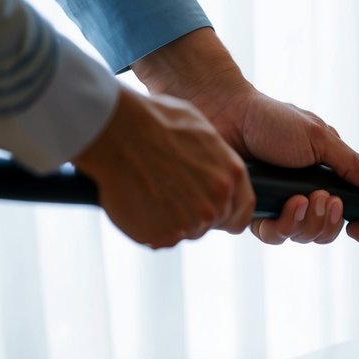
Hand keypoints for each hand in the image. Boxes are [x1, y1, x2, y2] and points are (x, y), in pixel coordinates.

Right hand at [72, 86, 253, 248]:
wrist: (117, 130)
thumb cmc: (155, 121)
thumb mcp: (203, 132)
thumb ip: (217, 162)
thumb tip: (216, 172)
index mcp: (231, 177)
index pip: (241, 214)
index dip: (227, 216)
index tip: (214, 214)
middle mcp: (215, 204)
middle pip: (210, 224)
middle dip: (194, 215)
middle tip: (169, 195)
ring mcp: (188, 223)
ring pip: (183, 232)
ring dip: (169, 220)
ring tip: (148, 192)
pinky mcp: (160, 235)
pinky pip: (157, 238)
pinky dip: (146, 226)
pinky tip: (135, 201)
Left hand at [132, 28, 358, 244]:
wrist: (222, 112)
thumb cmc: (270, 119)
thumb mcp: (322, 140)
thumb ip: (356, 167)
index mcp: (324, 178)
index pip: (353, 212)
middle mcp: (302, 196)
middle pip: (328, 232)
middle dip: (332, 222)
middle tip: (329, 202)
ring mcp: (276, 206)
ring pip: (302, 237)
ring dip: (309, 223)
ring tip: (305, 199)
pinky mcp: (250, 214)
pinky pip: (272, 235)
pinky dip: (283, 224)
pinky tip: (287, 204)